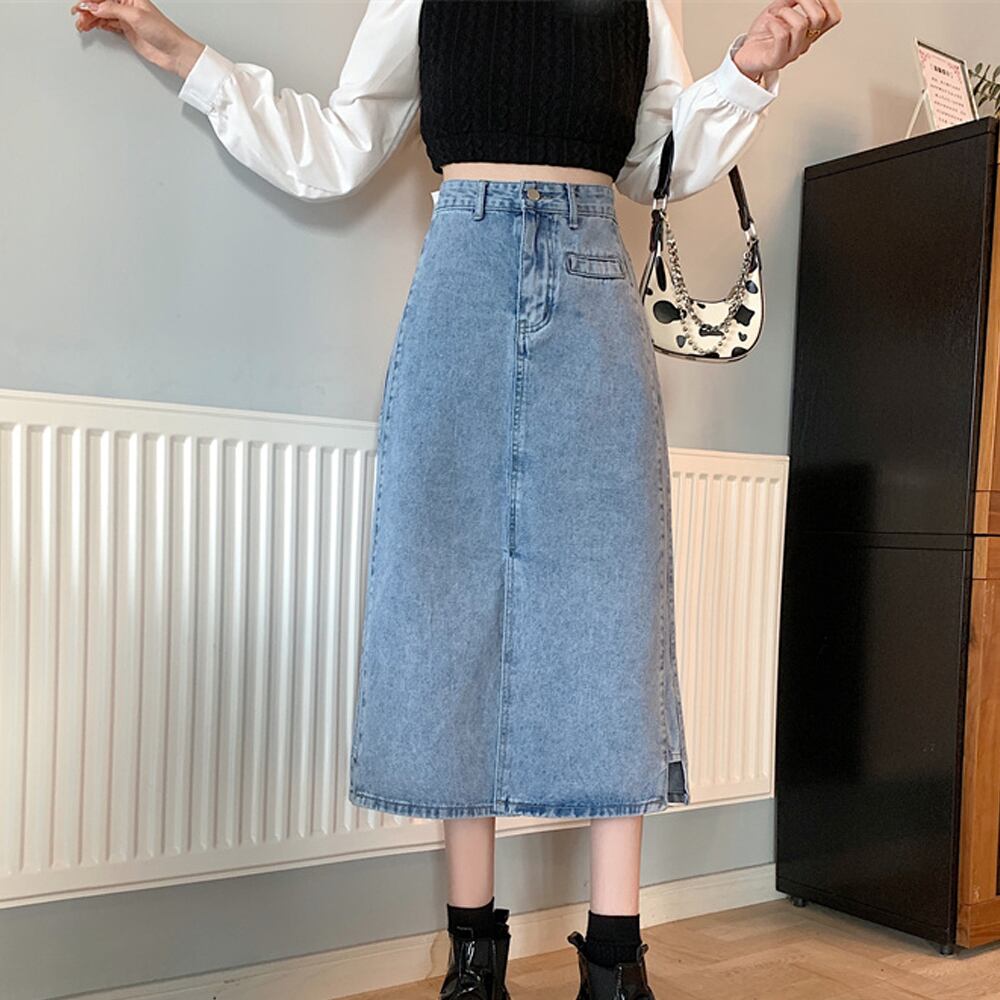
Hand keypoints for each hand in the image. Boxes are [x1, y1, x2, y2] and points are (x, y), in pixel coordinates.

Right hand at [69, 0, 205, 78]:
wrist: (175, 53)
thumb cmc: (164, 32)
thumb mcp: (136, 16)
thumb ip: (112, 10)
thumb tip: (94, 6)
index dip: (91, 0)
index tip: (81, 5)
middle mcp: (127, 6)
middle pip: (101, 4)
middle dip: (88, 9)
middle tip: (78, 16)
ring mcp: (127, 19)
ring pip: (102, 15)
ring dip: (90, 19)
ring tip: (82, 25)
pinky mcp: (127, 31)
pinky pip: (108, 24)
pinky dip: (98, 25)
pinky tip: (91, 27)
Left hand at [732, 0, 842, 80]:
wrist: (745, 55)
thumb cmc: (763, 34)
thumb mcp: (780, 8)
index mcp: (810, 32)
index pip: (833, 17)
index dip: (827, 0)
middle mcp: (804, 43)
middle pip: (820, 18)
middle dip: (805, 0)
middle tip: (791, 0)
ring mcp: (791, 53)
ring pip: (801, 25)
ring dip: (786, 12)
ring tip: (775, 14)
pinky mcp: (776, 60)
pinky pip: (782, 36)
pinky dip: (774, 22)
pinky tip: (769, 23)